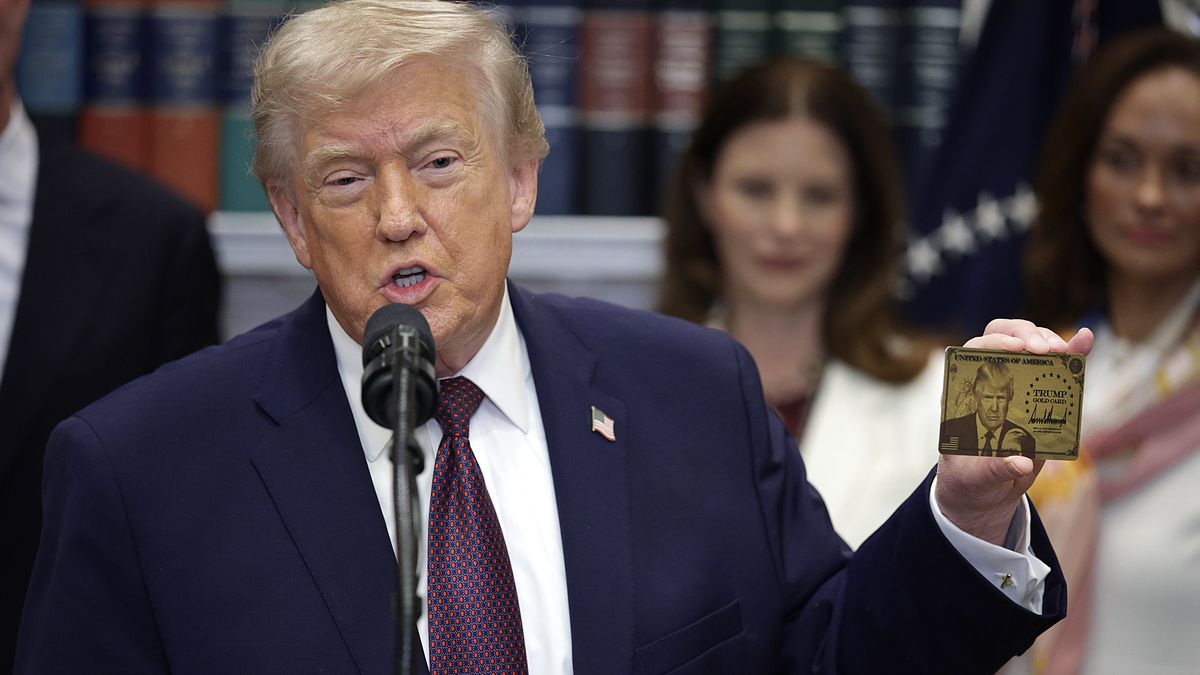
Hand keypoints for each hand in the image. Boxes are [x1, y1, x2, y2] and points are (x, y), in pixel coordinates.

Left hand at [935, 320, 1093, 545]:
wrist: (986, 494)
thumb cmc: (970, 481)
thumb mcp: (975, 479)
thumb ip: (993, 470)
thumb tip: (1021, 462)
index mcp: (965, 395)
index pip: (973, 354)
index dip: (992, 344)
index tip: (1014, 349)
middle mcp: (990, 383)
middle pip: (1002, 338)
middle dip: (1025, 335)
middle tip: (1045, 350)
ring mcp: (1018, 386)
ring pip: (1031, 347)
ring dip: (1049, 342)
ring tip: (1064, 352)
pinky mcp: (1042, 398)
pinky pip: (1058, 370)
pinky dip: (1073, 354)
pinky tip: (1085, 339)